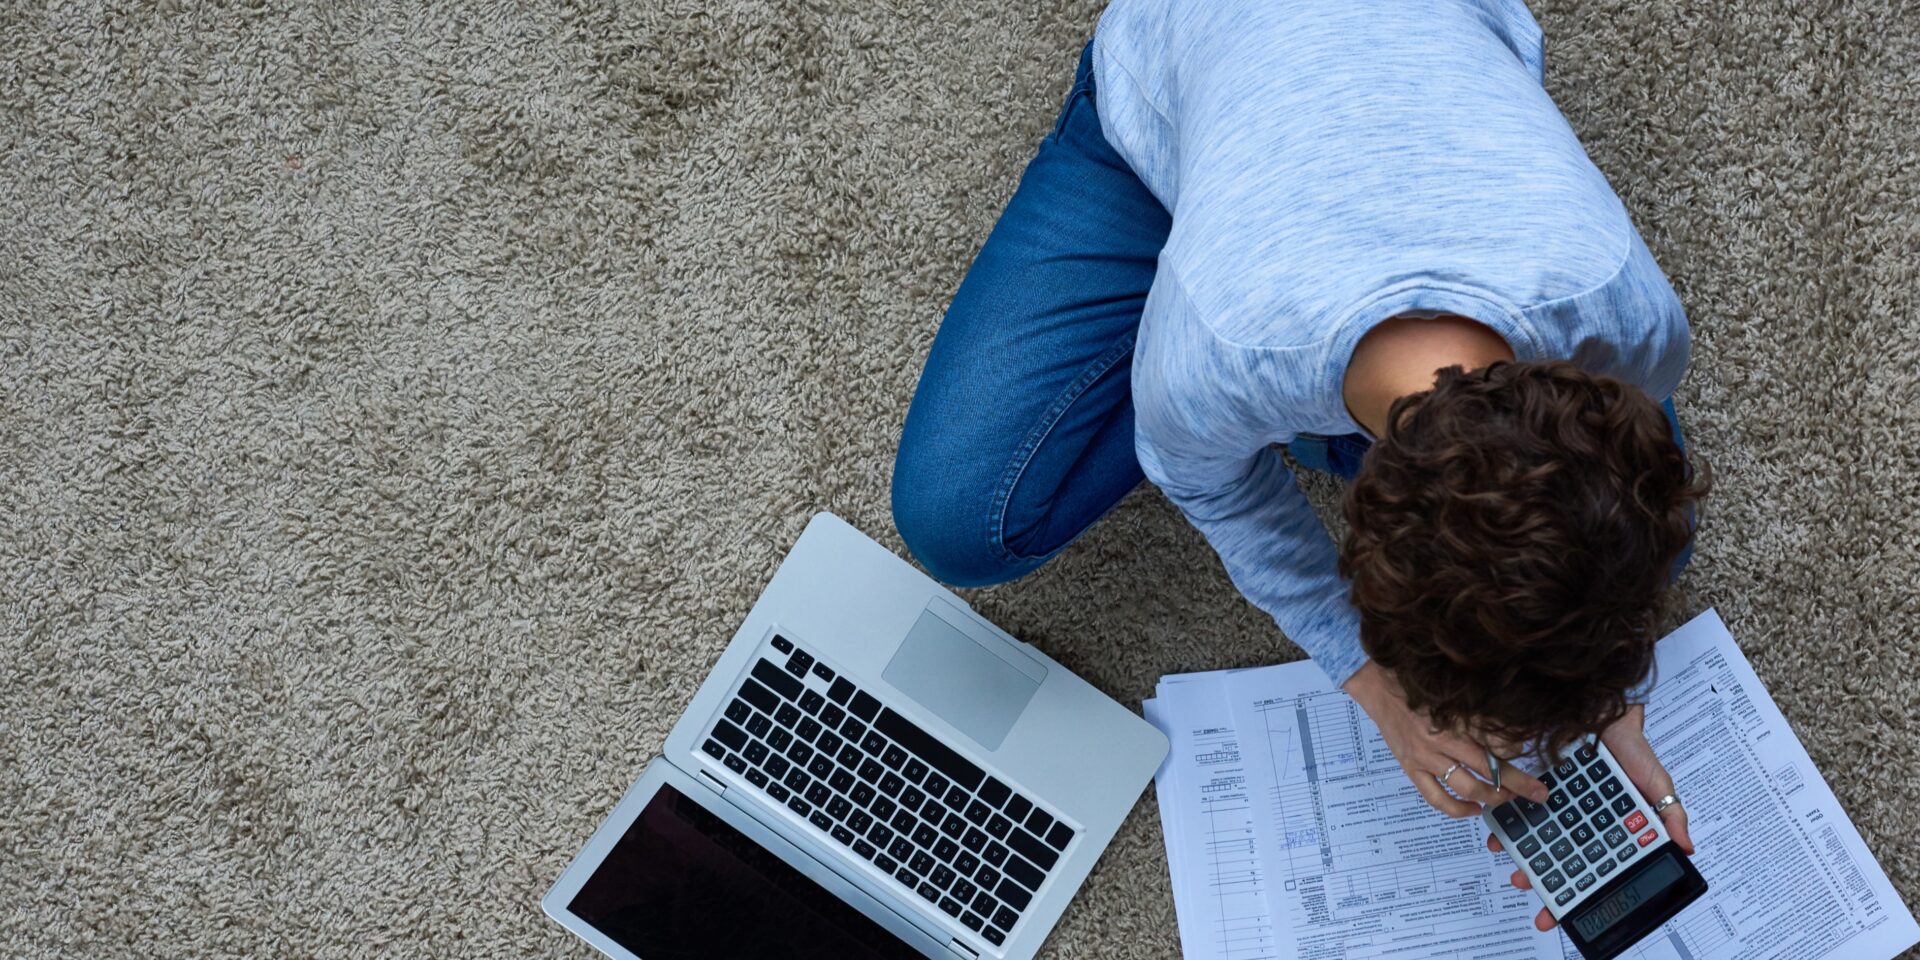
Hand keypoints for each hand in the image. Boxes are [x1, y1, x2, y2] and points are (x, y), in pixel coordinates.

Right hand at [1343, 661, 1549, 816]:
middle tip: (1537, 793)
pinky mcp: (1411, 768)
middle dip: (1518, 784)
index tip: (1534, 761)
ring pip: (1466, 787)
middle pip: (1489, 769)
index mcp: (1456, 718)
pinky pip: (1436, 798)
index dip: (1520, 755)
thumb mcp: (1451, 693)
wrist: (1378, 687)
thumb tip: (1512, 730)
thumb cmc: (1416, 685)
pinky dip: (1458, 809)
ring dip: (1492, 797)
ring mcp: (1425, 757)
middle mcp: (1443, 740)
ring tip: (1507, 799)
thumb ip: (1479, 711)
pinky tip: (1473, 809)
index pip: (1498, 743)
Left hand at [1485, 704, 1694, 930]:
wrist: (1604, 710)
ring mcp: (1559, 808)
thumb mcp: (1657, 783)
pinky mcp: (1538, 788)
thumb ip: (1671, 815)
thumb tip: (1686, 848)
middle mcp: (1582, 824)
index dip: (1579, 892)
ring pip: (1538, 841)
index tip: (1563, 914)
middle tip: (1529, 891)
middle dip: (1545, 881)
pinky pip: (1521, 810)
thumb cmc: (1633, 749)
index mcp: (1610, 832)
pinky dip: (1510, 825)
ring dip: (1524, 858)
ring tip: (1512, 870)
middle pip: (1562, 861)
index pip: (1594, 870)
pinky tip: (1499, 835)